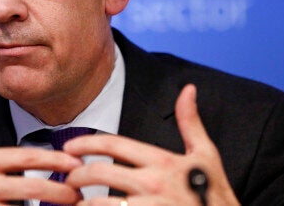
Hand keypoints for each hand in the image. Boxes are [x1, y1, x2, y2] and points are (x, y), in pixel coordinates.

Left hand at [63, 84, 239, 204]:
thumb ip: (191, 123)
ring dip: (81, 203)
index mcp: (163, 161)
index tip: (68, 146)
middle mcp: (153, 183)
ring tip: (75, 202)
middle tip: (68, 178)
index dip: (85, 142)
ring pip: (97, 203)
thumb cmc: (215, 194)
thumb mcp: (206, 155)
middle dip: (76, 174)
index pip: (113, 144)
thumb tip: (188, 89)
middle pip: (98, 172)